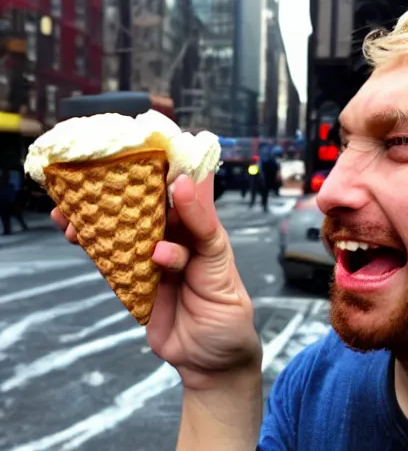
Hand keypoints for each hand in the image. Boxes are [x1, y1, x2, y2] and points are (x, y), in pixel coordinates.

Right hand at [51, 173, 261, 389]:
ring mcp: (152, 260)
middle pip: (142, 208)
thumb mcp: (221, 268)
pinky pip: (112, 260)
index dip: (155, 171)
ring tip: (70, 210)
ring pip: (122, 231)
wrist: (210, 363)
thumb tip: (184, 185)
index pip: (177, 192)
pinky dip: (93, 247)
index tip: (128, 153)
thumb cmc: (227, 314)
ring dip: (97, 219)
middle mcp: (175, 239)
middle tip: (87, 180)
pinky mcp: (135, 282)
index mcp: (199, 230)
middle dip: (116, 194)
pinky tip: (75, 235)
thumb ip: (203, 228)